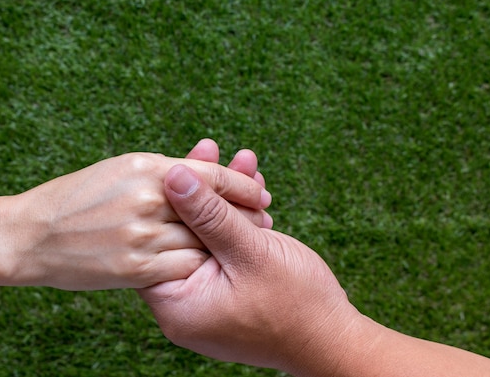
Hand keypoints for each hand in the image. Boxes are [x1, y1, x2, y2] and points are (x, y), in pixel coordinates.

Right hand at [7, 146, 271, 290]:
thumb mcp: (121, 170)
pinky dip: (201, 266)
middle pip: (213, 209)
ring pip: (203, 241)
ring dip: (227, 243)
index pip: (211, 175)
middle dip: (244, 216)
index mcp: (147, 167)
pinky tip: (212, 266)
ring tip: (245, 245)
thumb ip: (163, 172)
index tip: (261, 192)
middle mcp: (148, 199)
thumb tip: (201, 173)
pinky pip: (183, 268)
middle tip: (266, 221)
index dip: (242, 184)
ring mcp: (142, 235)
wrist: (33, 236)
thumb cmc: (78, 197)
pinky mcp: (135, 269)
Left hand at [137, 165, 360, 375]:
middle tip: (209, 148)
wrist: (334, 340)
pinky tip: (252, 184)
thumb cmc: (296, 304)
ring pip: (208, 235)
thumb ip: (209, 214)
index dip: (167, 197)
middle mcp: (184, 302)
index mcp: (177, 303)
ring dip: (227, 199)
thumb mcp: (249, 252)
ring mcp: (206, 295)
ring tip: (242, 159)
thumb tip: (172, 175)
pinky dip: (239, 219)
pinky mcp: (227, 287)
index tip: (180, 159)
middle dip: (204, 190)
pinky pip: (226, 245)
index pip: (154, 241)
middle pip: (182, 233)